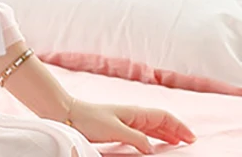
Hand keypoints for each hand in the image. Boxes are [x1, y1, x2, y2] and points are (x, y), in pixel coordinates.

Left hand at [66, 98, 196, 153]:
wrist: (68, 114)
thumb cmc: (89, 120)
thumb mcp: (116, 130)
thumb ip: (136, 138)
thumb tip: (152, 147)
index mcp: (134, 112)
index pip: (164, 116)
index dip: (179, 126)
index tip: (191, 137)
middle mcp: (132, 114)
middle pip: (160, 121)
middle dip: (176, 130)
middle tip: (189, 142)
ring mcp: (125, 120)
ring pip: (152, 126)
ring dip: (166, 133)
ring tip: (177, 143)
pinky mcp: (117, 126)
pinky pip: (142, 131)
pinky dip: (153, 137)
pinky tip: (154, 144)